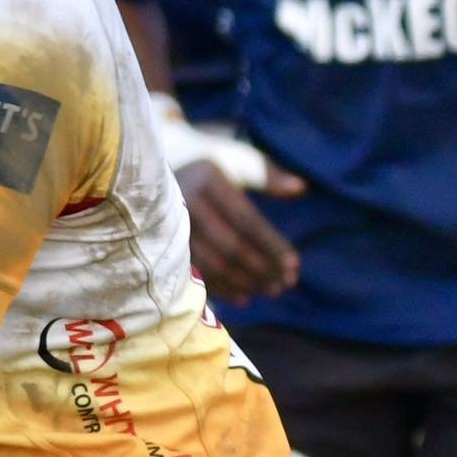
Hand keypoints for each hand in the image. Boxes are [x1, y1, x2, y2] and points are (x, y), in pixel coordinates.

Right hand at [176, 157, 304, 302]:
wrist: (156, 170)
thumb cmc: (210, 161)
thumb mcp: (238, 159)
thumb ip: (268, 174)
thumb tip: (300, 189)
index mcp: (208, 181)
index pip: (246, 220)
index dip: (271, 245)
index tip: (294, 264)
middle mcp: (186, 206)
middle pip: (230, 247)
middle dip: (262, 269)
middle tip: (286, 284)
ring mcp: (173, 229)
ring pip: (213, 265)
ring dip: (245, 283)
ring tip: (270, 291)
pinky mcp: (167, 246)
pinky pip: (197, 273)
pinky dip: (222, 289)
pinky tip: (244, 297)